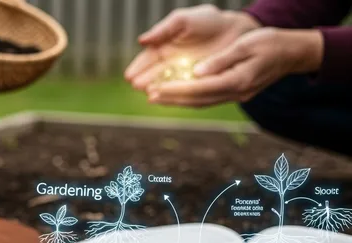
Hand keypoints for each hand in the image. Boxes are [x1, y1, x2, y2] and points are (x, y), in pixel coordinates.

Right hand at [125, 5, 259, 90]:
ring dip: (158, 89)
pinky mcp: (197, 83)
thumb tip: (141, 41)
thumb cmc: (208, 21)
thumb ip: (163, 29)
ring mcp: (183, 75)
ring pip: (168, 84)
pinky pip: (185, 90)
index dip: (138, 67)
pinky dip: (176, 95)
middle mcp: (170, 64)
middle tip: (138, 86)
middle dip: (145, 80)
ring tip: (150, 93)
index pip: (147, 60)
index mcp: (163, 48)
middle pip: (154, 74)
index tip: (130, 75)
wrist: (236, 30)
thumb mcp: (183, 20)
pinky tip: (169, 98)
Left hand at [147, 28, 323, 106]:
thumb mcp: (246, 45)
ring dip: (178, 101)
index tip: (156, 88)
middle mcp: (236, 92)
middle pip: (198, 100)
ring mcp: (236, 96)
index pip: (200, 88)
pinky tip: (175, 95)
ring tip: (156, 97)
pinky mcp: (235, 94)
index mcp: (238, 80)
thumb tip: (196, 72)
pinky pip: (208, 99)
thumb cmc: (270, 43)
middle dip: (172, 98)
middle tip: (149, 95)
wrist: (292, 53)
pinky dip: (189, 98)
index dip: (177, 90)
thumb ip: (221, 60)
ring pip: (201, 102)